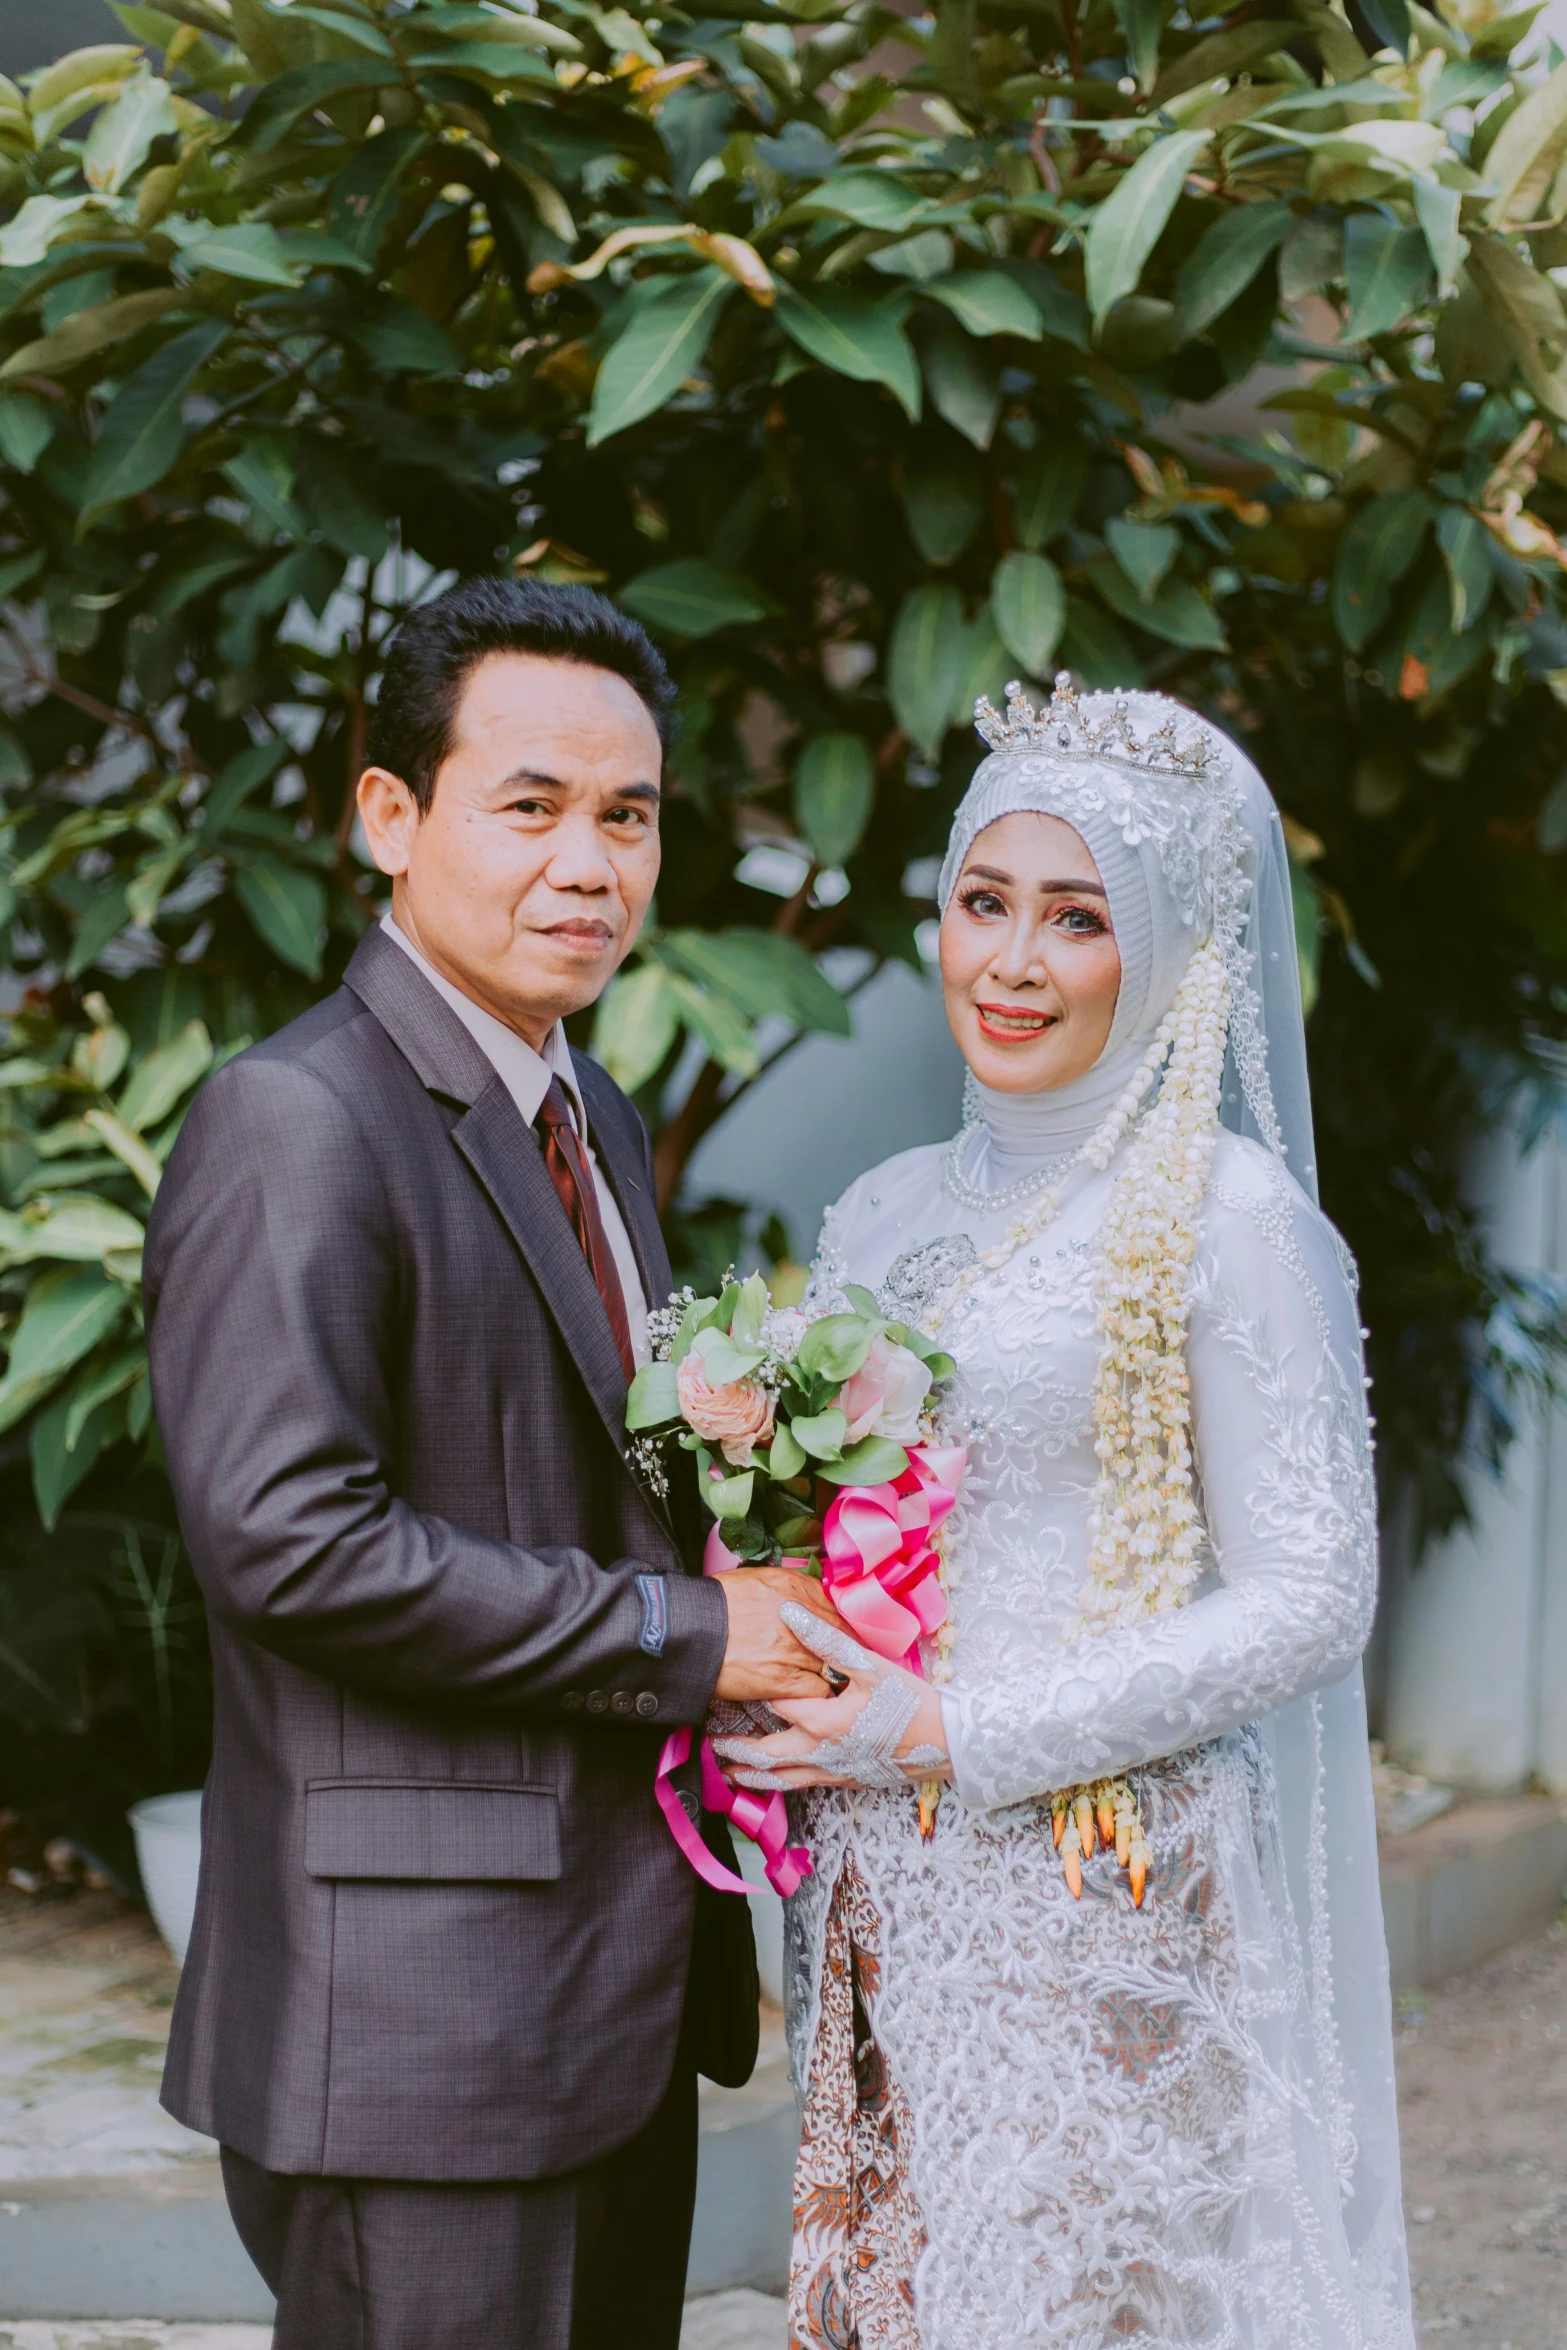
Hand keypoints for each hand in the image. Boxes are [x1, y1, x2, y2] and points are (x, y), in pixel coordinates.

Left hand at [712, 1604, 951, 1790]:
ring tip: (731, 1774)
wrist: (949, 1745)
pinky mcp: (849, 1782)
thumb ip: (826, 1640)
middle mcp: (820, 1753)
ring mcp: (834, 1772)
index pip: (775, 1707)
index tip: (725, 1692)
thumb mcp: (870, 1665)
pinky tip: (782, 1780)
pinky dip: (783, 1784)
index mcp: (820, 1722)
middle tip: (712, 1746)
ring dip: (755, 1776)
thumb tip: (789, 1614)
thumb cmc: (911, 1702)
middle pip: (768, 1756)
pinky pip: (805, 1787)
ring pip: (784, 1780)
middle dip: (739, 1752)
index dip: (752, 1697)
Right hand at [713, 1568, 843, 1702]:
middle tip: (842, 1659)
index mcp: (795, 1587)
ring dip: (831, 1671)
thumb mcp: (755, 1578)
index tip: (839, 1635)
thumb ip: (789, 1585)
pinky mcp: (784, 1680)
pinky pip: (819, 1689)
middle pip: (841, 1637)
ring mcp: (795, 1650)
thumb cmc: (716, 1604)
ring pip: (834, 1665)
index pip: (837, 1608)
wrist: (690, 1632)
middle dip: (843, 1649)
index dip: (839, 1625)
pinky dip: (819, 1691)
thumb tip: (809, 1596)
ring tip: (825, 1676)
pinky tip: (811, 1691)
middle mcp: (801, 1617)